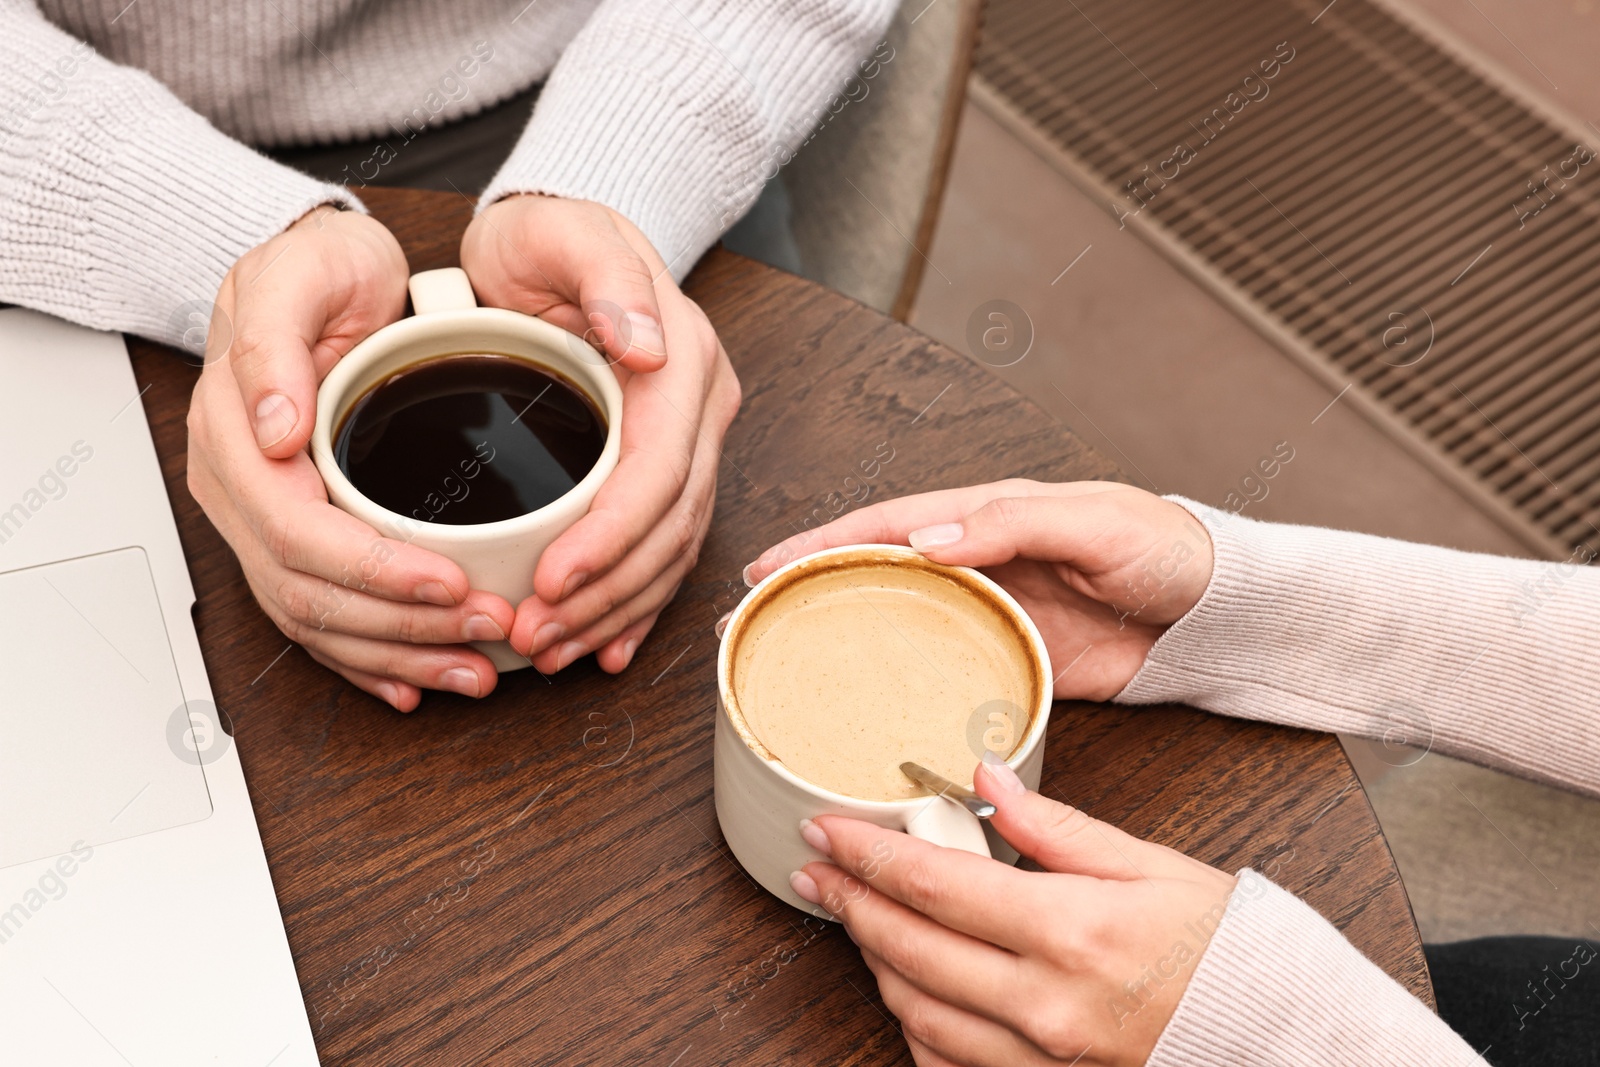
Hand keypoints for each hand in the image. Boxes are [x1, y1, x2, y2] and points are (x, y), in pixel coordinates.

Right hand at [187, 207, 515, 710]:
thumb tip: (273, 431)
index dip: (374, 570)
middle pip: (308, 591)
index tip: (450, 581)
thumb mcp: (298, 275)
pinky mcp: (297, 533)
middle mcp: (241, 488)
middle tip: (484, 628)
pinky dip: (371, 657)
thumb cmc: (319, 269)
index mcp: (234, 436)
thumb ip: (275, 345)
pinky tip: (415, 680)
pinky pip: (322, 615)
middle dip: (401, 626)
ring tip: (471, 669)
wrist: (325, 269)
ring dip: (397, 655)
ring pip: (317, 618)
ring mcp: (263, 518)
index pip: (295, 532)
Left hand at [460, 194, 740, 673]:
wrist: (556, 233)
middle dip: (607, 593)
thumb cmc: (548, 235)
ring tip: (551, 648)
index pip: (661, 471)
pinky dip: (634, 603)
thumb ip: (606, 277)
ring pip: (670, 550)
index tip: (554, 579)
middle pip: (671, 526)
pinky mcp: (668, 466)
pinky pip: (664, 548)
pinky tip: (606, 644)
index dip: (612, 536)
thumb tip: (646, 343)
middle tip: (538, 633)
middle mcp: (700, 411)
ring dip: (615, 610)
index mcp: (685, 364)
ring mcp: (691, 443)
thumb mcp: (564, 233)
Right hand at [742, 481, 1212, 700]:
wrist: (1216, 614)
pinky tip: (868, 708)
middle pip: (876, 574)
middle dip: (810, 590)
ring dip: (843, 639)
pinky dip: (901, 687)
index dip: (822, 543)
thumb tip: (928, 540)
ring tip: (785, 662)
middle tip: (749, 620)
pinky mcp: (1013, 665)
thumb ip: (1011, 523)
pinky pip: (943, 674)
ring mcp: (990, 617)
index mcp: (987, 516)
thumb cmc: (1165, 549)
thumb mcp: (1091, 521)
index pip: (887, 525)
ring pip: (899, 625)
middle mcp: (978, 564)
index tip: (767, 566)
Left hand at [791, 757, 1236, 1066]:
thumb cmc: (1226, 948)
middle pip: (909, 949)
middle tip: (816, 869)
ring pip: (917, 1012)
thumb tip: (984, 778)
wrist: (1282, 1036)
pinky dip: (914, 1024)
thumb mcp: (1149, 865)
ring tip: (855, 918)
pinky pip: (950, 1065)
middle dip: (850, 904)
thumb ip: (1054, 827)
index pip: (934, 886)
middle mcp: (1045, 1004)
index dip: (867, 854)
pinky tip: (906, 989)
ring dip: (875, 961)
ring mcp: (1042, 1057)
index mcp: (1071, 932)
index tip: (826, 829)